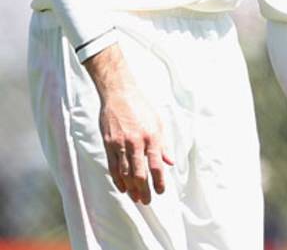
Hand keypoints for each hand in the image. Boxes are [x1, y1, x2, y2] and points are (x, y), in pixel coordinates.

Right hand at [86, 47, 173, 205]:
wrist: (119, 93)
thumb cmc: (142, 107)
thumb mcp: (158, 122)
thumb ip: (163, 145)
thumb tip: (169, 162)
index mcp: (152, 136)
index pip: (156, 165)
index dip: (159, 181)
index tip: (161, 192)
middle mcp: (136, 142)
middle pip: (139, 173)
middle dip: (143, 189)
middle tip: (146, 201)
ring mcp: (120, 144)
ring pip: (124, 172)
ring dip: (130, 188)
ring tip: (135, 198)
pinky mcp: (108, 143)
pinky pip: (112, 166)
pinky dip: (117, 179)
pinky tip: (121, 187)